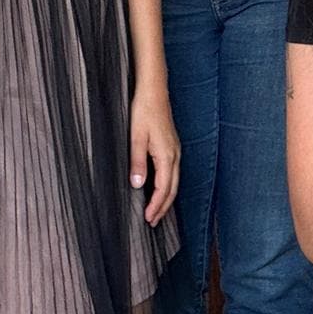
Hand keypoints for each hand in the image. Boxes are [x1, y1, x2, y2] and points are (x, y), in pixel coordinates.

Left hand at [129, 85, 178, 225]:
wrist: (154, 91)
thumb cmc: (144, 111)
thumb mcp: (136, 137)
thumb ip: (137, 162)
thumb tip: (138, 185)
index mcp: (167, 156)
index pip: (164, 189)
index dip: (156, 205)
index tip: (148, 218)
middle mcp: (175, 155)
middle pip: (172, 189)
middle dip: (163, 207)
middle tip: (153, 222)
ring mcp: (175, 150)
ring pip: (174, 181)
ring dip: (166, 198)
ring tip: (156, 210)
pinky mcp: (172, 146)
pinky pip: (173, 172)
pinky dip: (168, 186)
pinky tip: (160, 188)